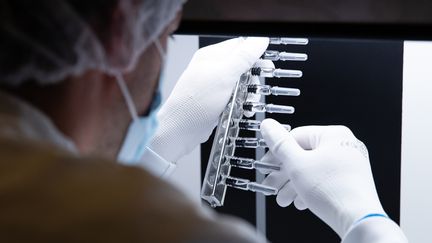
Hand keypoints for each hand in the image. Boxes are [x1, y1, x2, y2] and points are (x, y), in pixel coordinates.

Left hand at [149, 37, 268, 162]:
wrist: (180, 129)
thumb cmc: (196, 102)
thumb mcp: (224, 75)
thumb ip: (244, 57)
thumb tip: (260, 41)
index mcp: (211, 56)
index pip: (239, 46)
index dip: (255, 54)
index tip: (266, 66)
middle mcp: (211, 68)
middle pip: (241, 65)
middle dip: (253, 77)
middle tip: (259, 87)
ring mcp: (212, 85)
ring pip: (239, 83)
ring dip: (248, 92)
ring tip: (250, 102)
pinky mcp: (214, 100)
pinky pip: (233, 97)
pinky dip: (241, 103)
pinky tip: (243, 110)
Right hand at [260, 119, 385, 237]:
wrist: (358, 220)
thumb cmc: (333, 191)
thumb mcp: (296, 164)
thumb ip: (279, 143)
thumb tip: (268, 126)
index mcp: (333, 135)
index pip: (295, 136)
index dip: (276, 153)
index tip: (267, 166)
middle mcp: (344, 146)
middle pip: (303, 155)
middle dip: (284, 175)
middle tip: (271, 185)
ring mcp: (349, 164)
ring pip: (312, 170)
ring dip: (293, 185)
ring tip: (283, 199)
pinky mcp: (351, 181)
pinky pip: (324, 180)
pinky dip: (309, 190)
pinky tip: (300, 202)